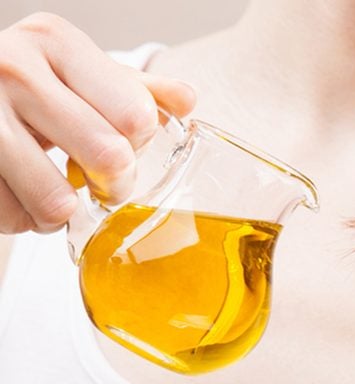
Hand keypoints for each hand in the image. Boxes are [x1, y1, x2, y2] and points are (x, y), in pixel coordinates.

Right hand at [0, 12, 195, 233]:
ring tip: (56, 192)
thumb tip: (187, 100)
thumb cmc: (25, 90)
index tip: (122, 146)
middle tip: (101, 185)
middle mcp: (14, 68)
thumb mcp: (78, 76)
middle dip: (114, 187)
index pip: (137, 115)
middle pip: (107, 157)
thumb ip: (134, 89)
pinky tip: (22, 194)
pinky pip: (17, 218)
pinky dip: (26, 220)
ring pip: (58, 202)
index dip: (139, 146)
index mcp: (56, 42)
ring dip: (64, 212)